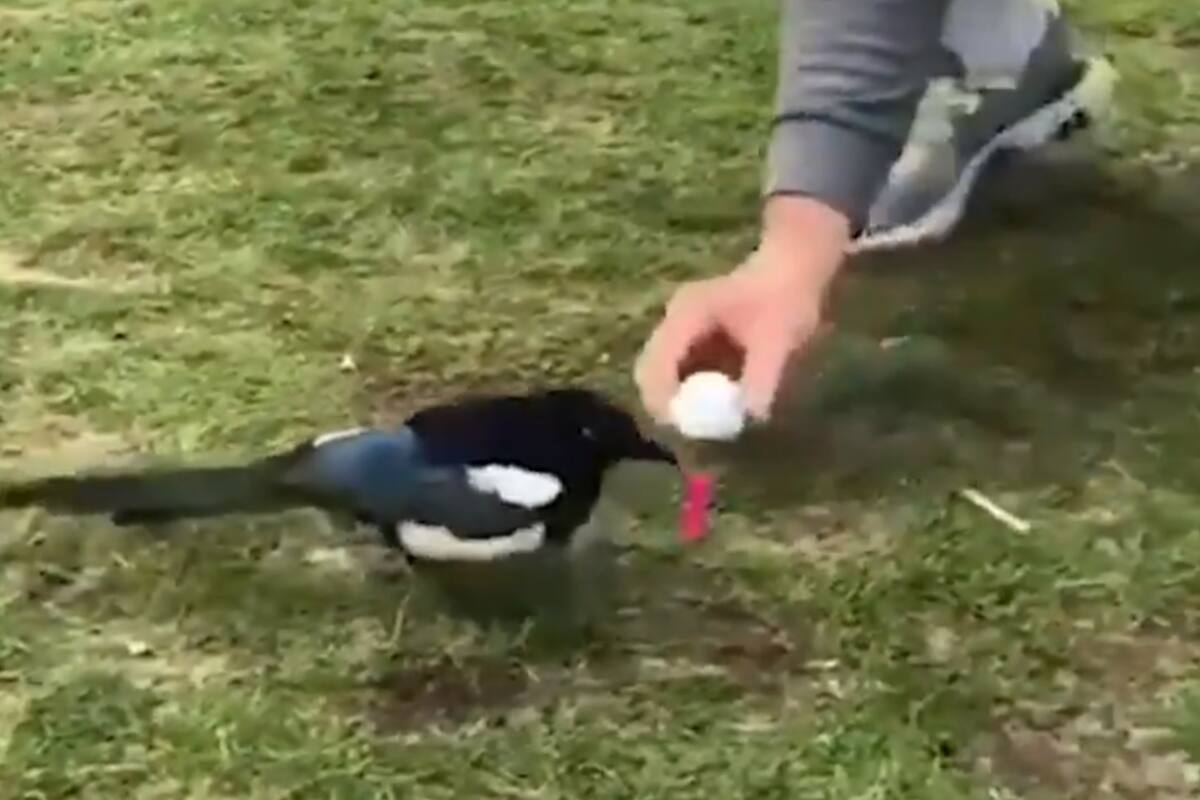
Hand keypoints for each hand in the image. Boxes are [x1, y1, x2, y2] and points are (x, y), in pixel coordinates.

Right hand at [635, 196, 848, 423]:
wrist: (794, 265)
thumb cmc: (786, 296)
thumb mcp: (778, 338)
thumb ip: (762, 376)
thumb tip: (750, 416)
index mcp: (687, 316)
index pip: (656, 364)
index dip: (663, 400)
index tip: (685, 428)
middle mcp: (675, 320)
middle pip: (648, 370)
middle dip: (664, 404)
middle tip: (692, 430)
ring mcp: (681, 327)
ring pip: (660, 372)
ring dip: (676, 398)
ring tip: (703, 420)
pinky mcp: (692, 336)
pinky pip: (679, 370)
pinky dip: (690, 390)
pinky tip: (715, 402)